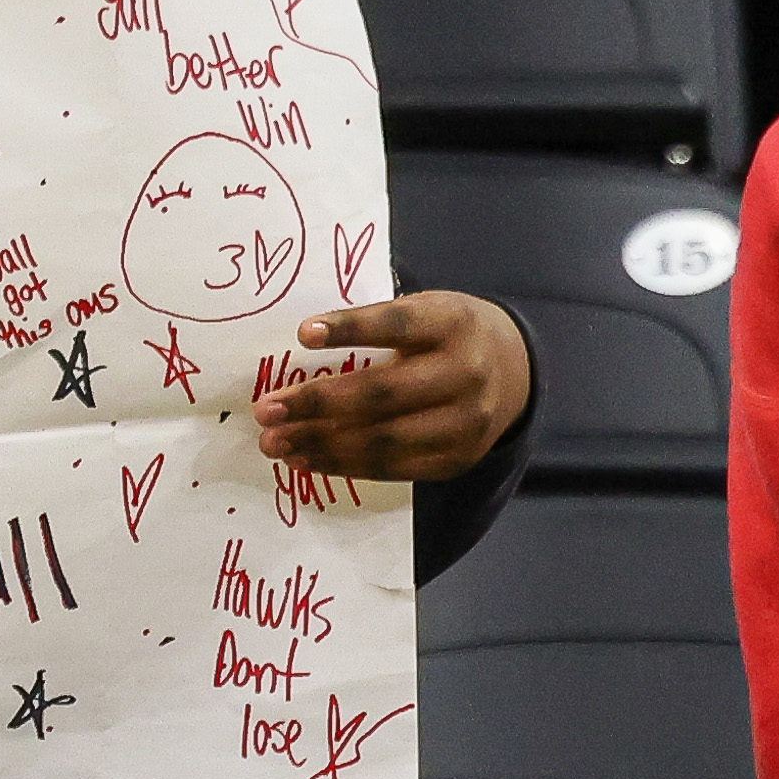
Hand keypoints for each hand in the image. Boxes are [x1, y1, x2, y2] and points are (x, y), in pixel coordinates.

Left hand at [251, 291, 530, 481]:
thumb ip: (379, 327)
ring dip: (321, 444)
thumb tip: (301, 348)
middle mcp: (464, 373)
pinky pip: (393, 468)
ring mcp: (464, 422)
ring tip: (275, 442)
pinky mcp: (456, 459)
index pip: (397, 324)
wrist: (513, 369)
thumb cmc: (447, 333)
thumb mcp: (426, 310)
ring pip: (384, 440)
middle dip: (317, 404)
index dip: (351, 329)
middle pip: (383, 393)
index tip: (302, 334)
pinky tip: (307, 459)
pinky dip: (344, 465)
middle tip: (266, 410)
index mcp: (451, 323)